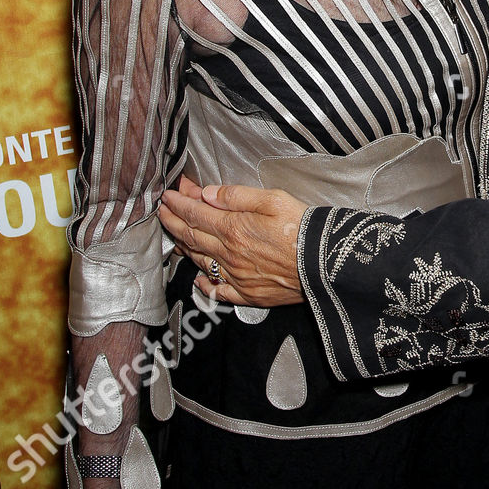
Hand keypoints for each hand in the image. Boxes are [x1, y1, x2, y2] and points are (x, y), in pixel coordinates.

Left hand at [158, 176, 308, 306]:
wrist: (325, 262)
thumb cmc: (303, 228)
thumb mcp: (273, 199)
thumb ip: (237, 196)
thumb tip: (207, 194)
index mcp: (234, 228)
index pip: (195, 215)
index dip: (178, 204)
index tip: (168, 196)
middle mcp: (229, 254)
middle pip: (192, 237)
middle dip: (173, 223)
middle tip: (162, 213)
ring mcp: (237, 276)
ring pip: (200, 262)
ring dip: (184, 248)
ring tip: (175, 237)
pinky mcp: (249, 293)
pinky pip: (220, 292)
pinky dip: (205, 285)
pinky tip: (199, 280)